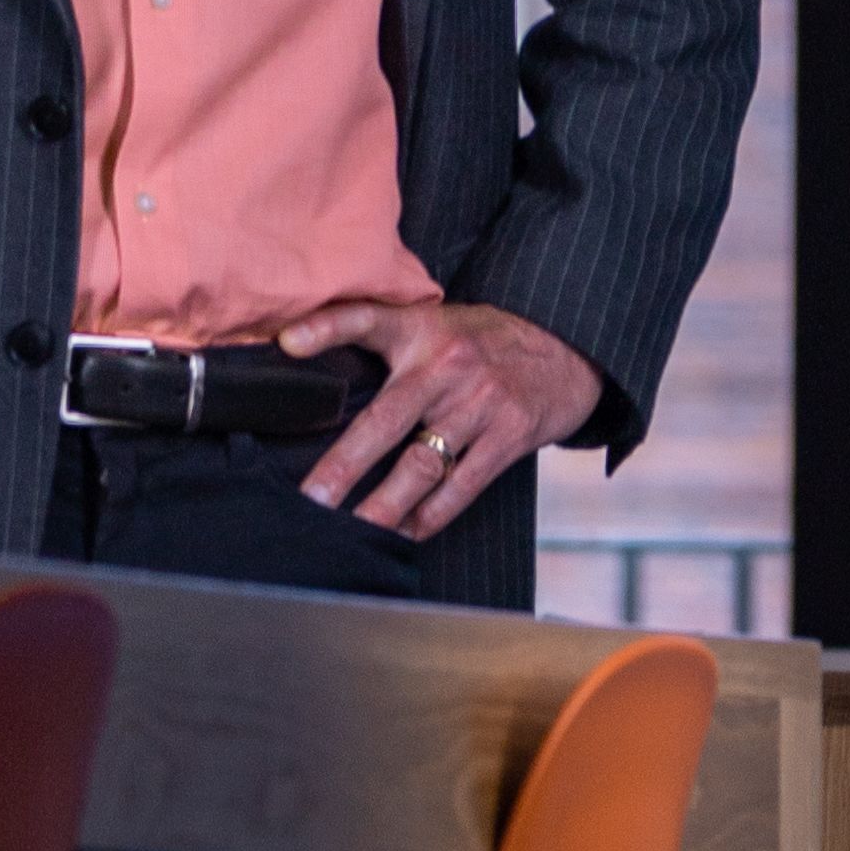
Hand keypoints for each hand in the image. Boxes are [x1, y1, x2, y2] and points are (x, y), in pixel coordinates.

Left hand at [281, 298, 601, 543]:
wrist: (565, 347)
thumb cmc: (482, 341)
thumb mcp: (436, 321)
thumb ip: (389, 341)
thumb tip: (321, 382)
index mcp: (420, 328)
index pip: (365, 318)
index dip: (324, 328)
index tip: (285, 343)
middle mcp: (446, 364)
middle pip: (386, 417)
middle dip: (345, 463)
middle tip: (311, 499)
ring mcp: (480, 401)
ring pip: (423, 462)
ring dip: (385, 504)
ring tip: (353, 530)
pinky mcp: (509, 434)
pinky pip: (463, 484)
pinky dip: (430, 514)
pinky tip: (405, 532)